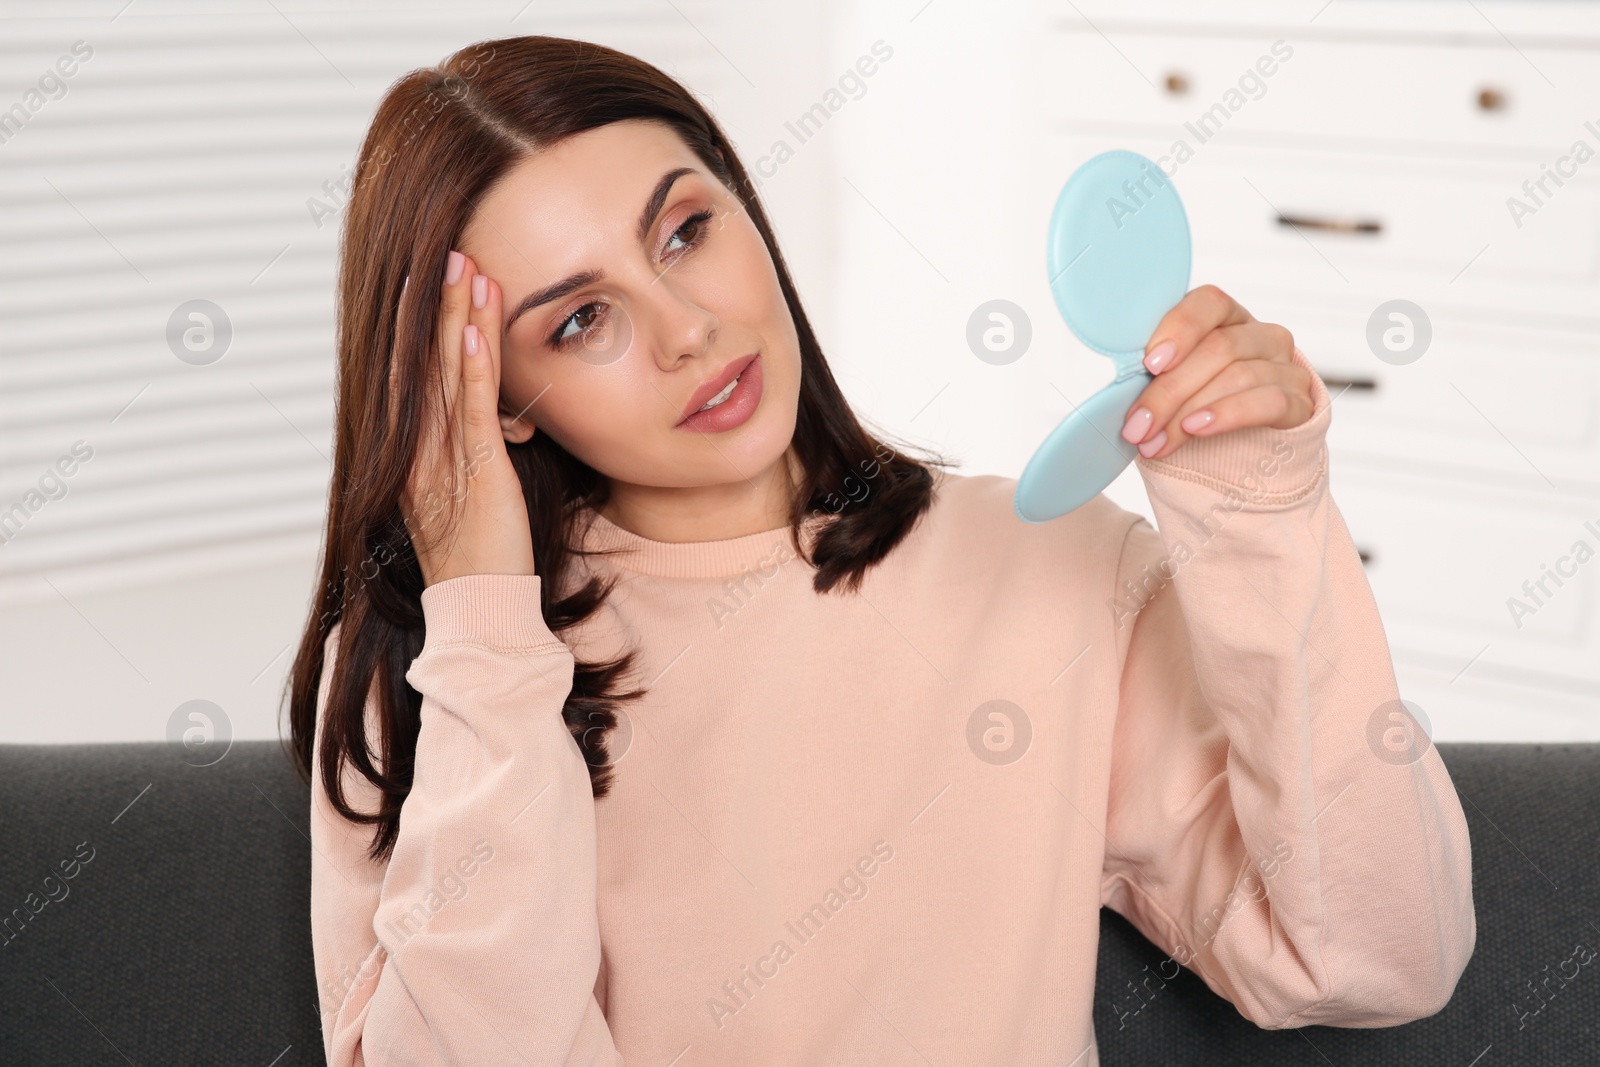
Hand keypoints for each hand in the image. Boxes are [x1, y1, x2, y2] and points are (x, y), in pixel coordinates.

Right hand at [395, 249, 536, 587]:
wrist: (481, 611)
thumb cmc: (482, 557)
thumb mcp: (468, 493)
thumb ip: (467, 450)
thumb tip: (485, 411)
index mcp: (411, 454)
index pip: (413, 375)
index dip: (420, 325)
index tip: (428, 278)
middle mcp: (418, 451)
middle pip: (423, 364)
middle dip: (435, 306)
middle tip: (447, 251)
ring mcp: (442, 461)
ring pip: (446, 376)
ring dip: (456, 320)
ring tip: (465, 269)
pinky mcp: (476, 474)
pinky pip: (470, 412)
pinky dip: (471, 369)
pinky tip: (473, 331)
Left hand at [1118, 284, 1315, 460]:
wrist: (1236, 462)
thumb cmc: (1191, 413)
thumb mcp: (1167, 387)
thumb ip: (1153, 375)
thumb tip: (1111, 384)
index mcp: (1225, 319)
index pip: (1209, 302)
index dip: (1180, 329)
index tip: (1149, 364)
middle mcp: (1260, 335)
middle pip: (1218, 349)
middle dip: (1168, 392)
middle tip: (1136, 427)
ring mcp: (1286, 367)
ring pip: (1239, 376)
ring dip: (1188, 412)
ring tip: (1156, 443)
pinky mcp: (1301, 403)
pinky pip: (1270, 401)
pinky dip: (1228, 415)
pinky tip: (1198, 429)